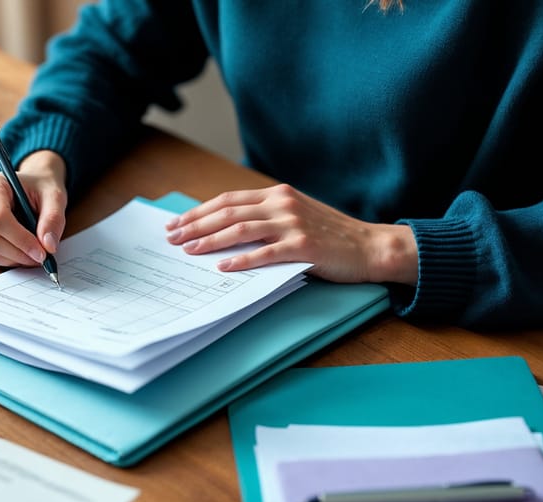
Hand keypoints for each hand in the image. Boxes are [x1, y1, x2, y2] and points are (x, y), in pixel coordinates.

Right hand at [0, 150, 67, 269]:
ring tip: (32, 253)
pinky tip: (21, 253)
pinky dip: (7, 262)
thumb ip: (53, 218)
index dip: (21, 239)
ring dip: (14, 260)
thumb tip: (48, 245)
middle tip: (41, 256)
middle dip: (19, 254)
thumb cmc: (40, 188)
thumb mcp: (54, 196)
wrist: (32, 188)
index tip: (41, 252)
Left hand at [164, 184, 417, 284]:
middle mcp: (282, 204)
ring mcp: (293, 223)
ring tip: (189, 250)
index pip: (228, 200)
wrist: (370, 247)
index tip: (177, 223)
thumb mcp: (295, 217)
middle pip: (228, 211)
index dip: (199, 211)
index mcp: (277, 194)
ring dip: (211, 240)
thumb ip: (265, 218)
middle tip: (172, 237)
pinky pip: (264, 253)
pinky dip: (240, 259)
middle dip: (196, 225)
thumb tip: (224, 230)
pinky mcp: (303, 245)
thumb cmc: (330, 236)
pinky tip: (222, 266)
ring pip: (241, 229)